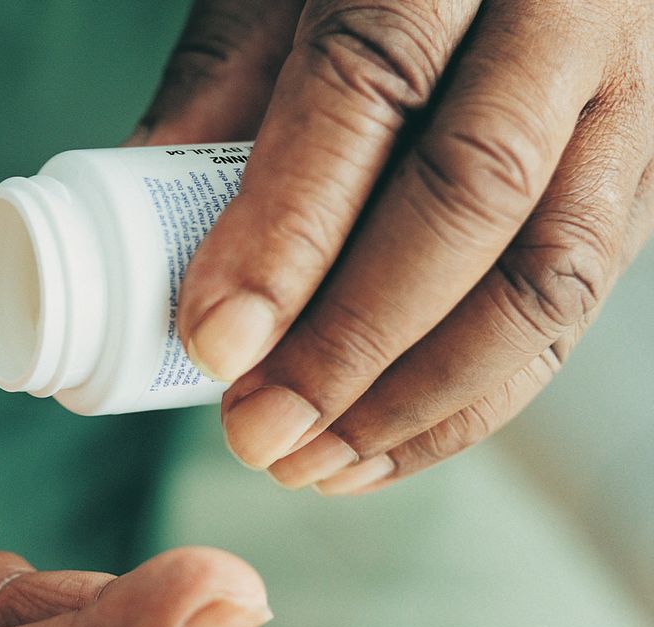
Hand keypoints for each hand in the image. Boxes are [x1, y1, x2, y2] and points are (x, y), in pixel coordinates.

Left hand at [134, 0, 653, 493]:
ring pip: (550, 276)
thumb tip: (142, 234)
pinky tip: (382, 444)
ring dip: (420, 398)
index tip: (212, 342)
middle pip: (473, 195)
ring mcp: (629, 99)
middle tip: (257, 431)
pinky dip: (476, 398)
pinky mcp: (640, 177)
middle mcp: (566, 14)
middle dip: (353, 342)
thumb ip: (219, 87)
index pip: (369, 88)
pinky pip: (571, 306)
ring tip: (312, 461)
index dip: (287, 231)